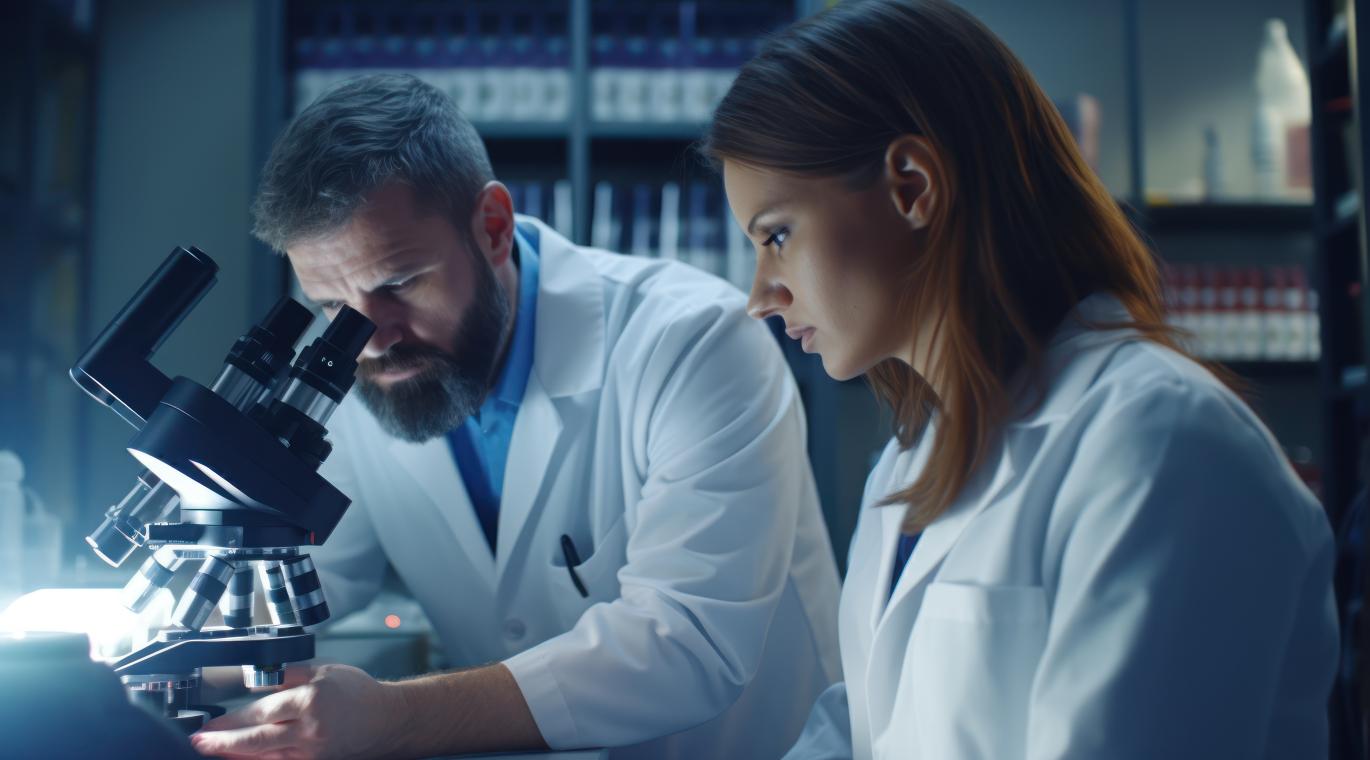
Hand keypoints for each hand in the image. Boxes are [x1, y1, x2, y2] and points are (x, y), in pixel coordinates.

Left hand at [191, 664, 407, 759]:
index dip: (231, 720)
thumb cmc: (356, 692)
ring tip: (212, 750)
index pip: (261, 713)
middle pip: (256, 740)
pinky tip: (241, 758)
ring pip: (263, 757)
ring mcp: (310, 752)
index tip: (210, 723)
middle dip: (222, 743)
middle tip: (198, 742)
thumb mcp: (323, 670)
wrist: (385, 719)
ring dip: (234, 754)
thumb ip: (288, 675)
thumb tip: (255, 679)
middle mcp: (309, 730)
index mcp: (309, 702)